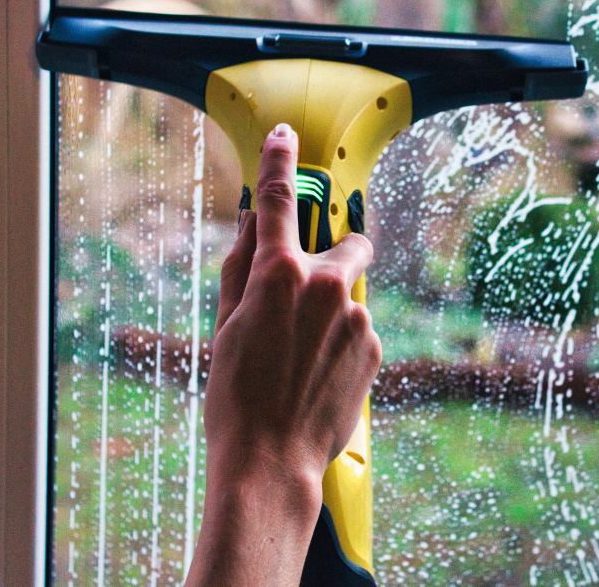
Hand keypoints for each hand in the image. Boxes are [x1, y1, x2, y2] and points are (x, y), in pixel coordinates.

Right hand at [185, 123, 381, 586]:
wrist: (272, 459)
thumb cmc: (236, 395)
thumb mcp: (225, 322)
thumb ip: (241, 264)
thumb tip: (254, 222)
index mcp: (280, 274)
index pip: (281, 200)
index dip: (279, 162)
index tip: (283, 139)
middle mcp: (327, 286)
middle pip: (348, 244)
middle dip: (333, 255)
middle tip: (302, 294)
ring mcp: (357, 317)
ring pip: (350, 294)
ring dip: (331, 310)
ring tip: (299, 356)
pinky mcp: (374, 346)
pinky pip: (358, 327)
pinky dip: (341, 339)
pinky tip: (316, 374)